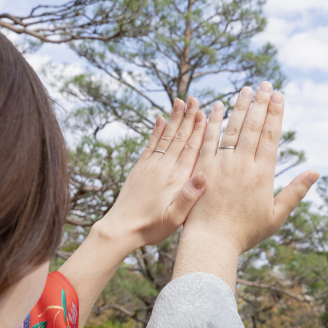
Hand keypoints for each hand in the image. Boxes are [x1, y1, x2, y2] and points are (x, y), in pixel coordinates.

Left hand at [95, 96, 208, 252]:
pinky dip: (156, 130)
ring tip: (180, 101)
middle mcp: (164, 168)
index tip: (205, 112)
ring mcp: (151, 166)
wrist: (121, 229)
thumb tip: (206, 175)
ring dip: (174, 119)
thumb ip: (190, 197)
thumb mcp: (175, 218)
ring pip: (166, 137)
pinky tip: (160, 119)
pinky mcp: (140, 169)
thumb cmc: (152, 227)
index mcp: (176, 179)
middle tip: (194, 99)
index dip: (199, 130)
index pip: (191, 149)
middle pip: (179, 138)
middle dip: (188, 117)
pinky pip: (150, 145)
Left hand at [174, 82, 318, 288]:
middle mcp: (242, 164)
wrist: (212, 241)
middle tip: (265, 84)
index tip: (279, 96)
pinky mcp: (202, 167)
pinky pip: (208, 139)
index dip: (275, 114)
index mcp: (262, 174)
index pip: (270, 136)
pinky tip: (217, 106)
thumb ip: (295, 192)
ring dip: (239, 106)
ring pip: (232, 128)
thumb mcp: (276, 216)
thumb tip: (315, 172)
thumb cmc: (245, 233)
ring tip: (245, 89)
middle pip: (253, 127)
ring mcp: (221, 164)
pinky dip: (214, 121)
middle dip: (260, 103)